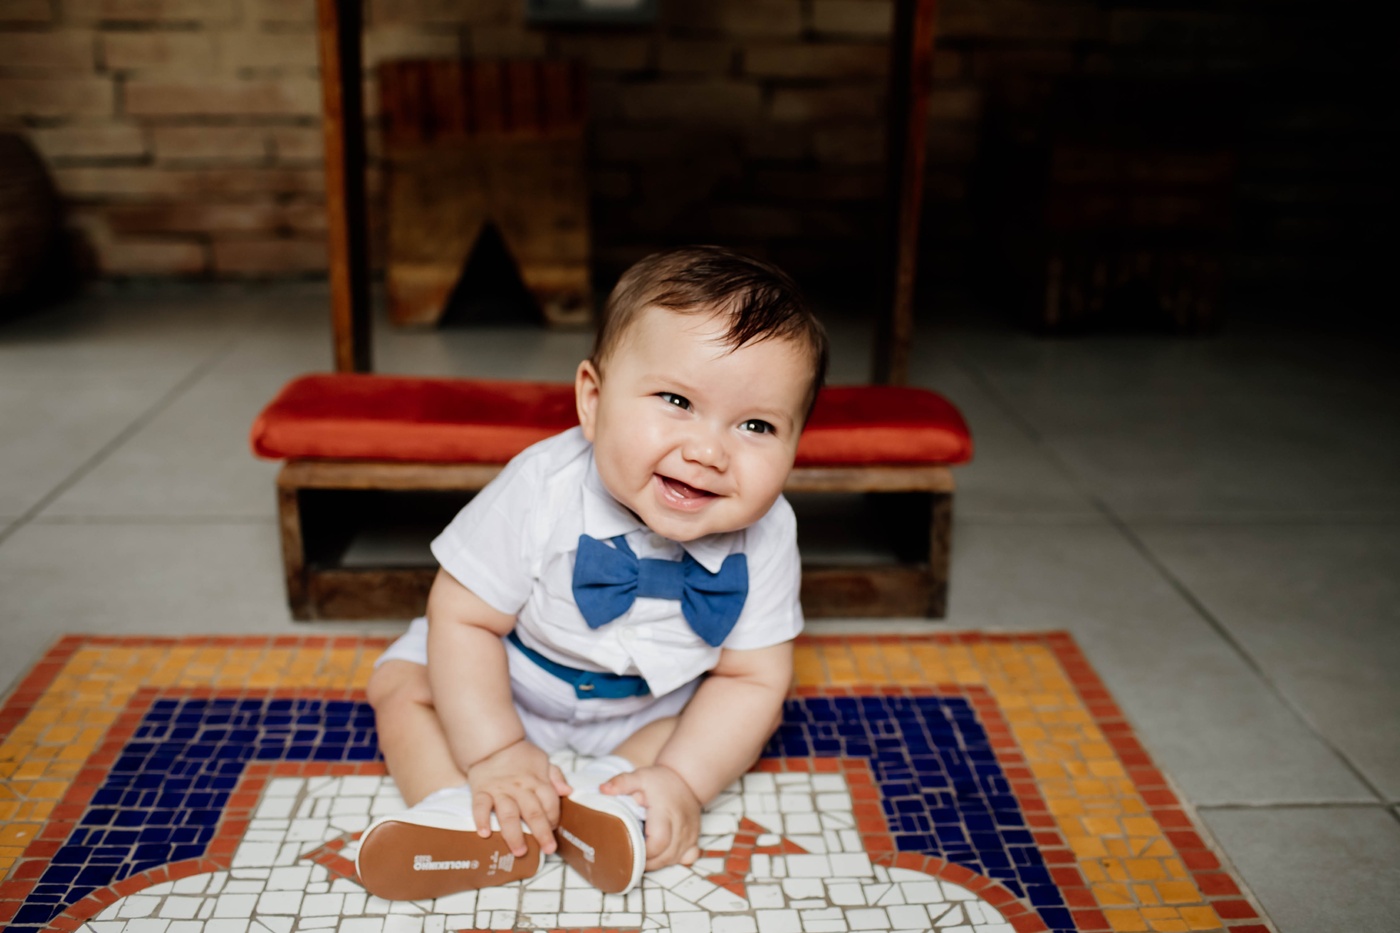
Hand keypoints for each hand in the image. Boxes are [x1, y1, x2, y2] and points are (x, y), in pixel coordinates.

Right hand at [465, 739, 572, 856]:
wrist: (493, 744)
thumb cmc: (520, 756)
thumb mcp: (543, 760)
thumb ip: (556, 776)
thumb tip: (567, 791)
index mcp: (536, 781)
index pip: (550, 801)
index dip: (555, 817)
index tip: (555, 829)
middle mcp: (520, 787)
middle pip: (532, 812)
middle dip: (541, 833)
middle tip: (548, 850)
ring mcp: (500, 790)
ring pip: (508, 814)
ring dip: (514, 834)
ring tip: (519, 852)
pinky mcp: (481, 791)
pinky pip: (480, 806)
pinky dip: (481, 820)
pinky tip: (484, 834)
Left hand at [602, 764, 701, 869]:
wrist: (685, 778)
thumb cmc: (660, 780)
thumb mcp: (639, 776)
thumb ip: (621, 782)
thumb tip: (602, 789)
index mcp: (665, 812)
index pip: (657, 843)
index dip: (642, 852)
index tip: (629, 849)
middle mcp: (681, 824)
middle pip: (666, 856)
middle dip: (647, 862)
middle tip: (631, 856)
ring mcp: (690, 832)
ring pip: (675, 859)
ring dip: (658, 863)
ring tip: (643, 855)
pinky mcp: (695, 837)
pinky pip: (688, 857)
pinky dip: (674, 860)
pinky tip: (663, 854)